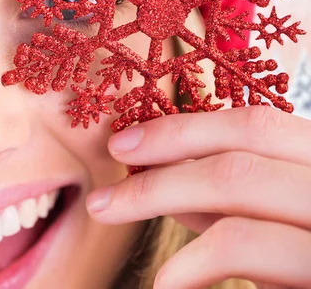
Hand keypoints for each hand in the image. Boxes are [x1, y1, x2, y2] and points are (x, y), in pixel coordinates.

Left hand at [86, 106, 310, 288]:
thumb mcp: (275, 233)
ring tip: (109, 210)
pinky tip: (166, 282)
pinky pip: (250, 242)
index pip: (256, 122)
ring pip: (240, 180)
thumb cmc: (308, 269)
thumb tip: (162, 173)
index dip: (183, 128)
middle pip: (243, 144)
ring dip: (159, 192)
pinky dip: (194, 259)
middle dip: (161, 158)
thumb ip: (229, 203)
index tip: (125, 142)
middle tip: (105, 181)